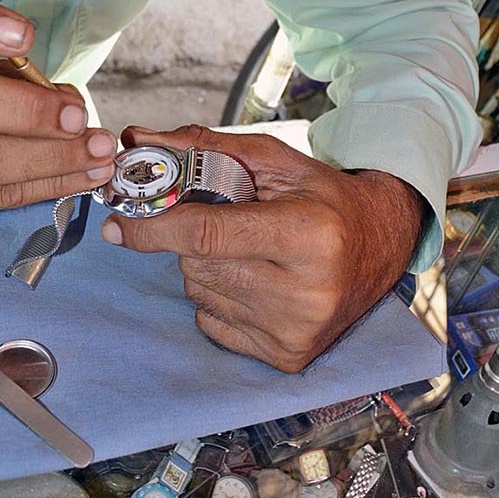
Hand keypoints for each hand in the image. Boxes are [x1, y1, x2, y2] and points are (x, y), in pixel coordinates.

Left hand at [101, 124, 423, 372]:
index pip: (207, 235)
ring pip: (201, 293)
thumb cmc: (322, 197)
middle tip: (224, 219)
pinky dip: (219, 296)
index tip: (118, 223)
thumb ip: (202, 147)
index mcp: (308, 234)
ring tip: (249, 248)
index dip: (154, 228)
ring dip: (206, 266)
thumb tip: (137, 141)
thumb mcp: (272, 160)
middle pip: (199, 264)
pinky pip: (213, 322)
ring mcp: (295, 331)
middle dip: (192, 238)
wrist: (380, 245)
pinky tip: (255, 278)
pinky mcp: (286, 356)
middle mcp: (305, 292)